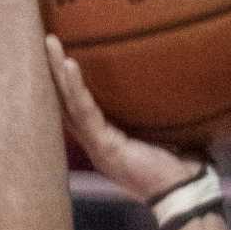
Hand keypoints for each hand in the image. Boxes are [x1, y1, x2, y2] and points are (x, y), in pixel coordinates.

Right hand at [45, 37, 202, 202]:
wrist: (185, 191)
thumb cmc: (182, 162)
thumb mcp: (165, 127)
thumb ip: (158, 106)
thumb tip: (175, 72)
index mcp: (107, 138)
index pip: (79, 106)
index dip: (66, 82)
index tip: (59, 53)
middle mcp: (96, 141)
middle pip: (66, 101)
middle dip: (53, 71)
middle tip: (45, 39)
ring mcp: (97, 145)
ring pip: (69, 103)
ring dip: (58, 72)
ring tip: (50, 42)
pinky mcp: (104, 147)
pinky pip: (85, 112)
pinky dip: (76, 87)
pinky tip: (69, 64)